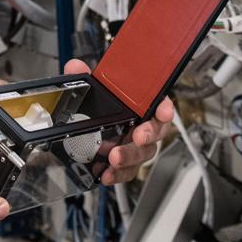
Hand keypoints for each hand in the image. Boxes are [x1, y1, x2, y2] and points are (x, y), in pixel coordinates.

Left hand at [63, 58, 174, 184]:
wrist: (84, 131)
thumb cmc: (100, 108)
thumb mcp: (91, 91)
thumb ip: (85, 78)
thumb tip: (76, 67)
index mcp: (139, 105)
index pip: (159, 103)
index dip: (165, 107)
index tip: (164, 112)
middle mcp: (142, 125)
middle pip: (155, 131)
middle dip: (148, 134)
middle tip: (138, 137)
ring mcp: (135, 146)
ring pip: (143, 154)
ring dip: (130, 157)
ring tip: (114, 158)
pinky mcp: (126, 163)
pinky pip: (128, 171)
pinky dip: (118, 174)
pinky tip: (105, 174)